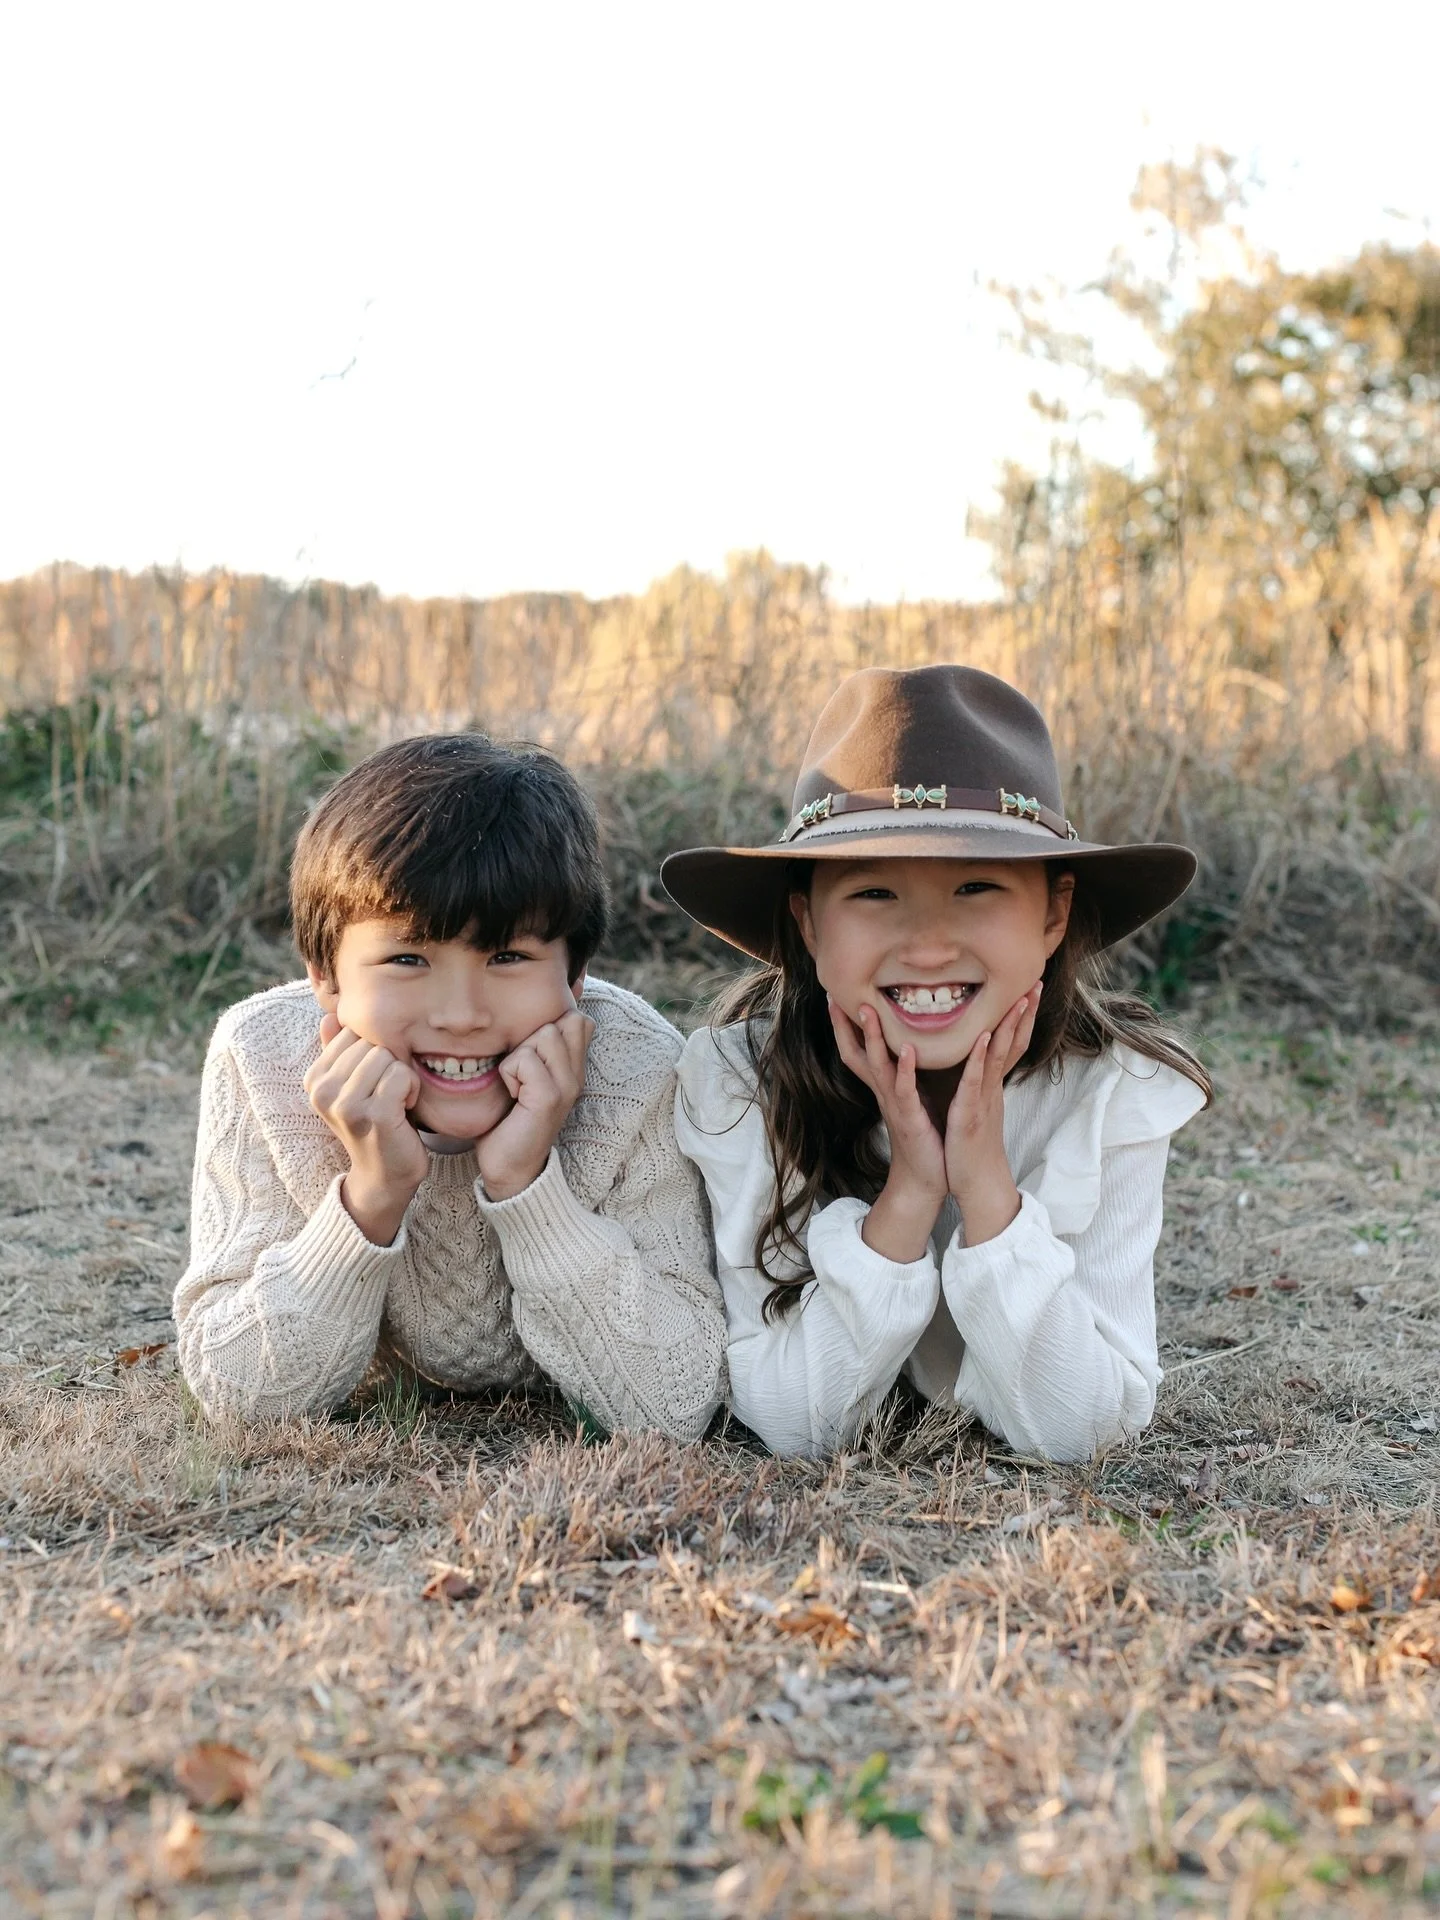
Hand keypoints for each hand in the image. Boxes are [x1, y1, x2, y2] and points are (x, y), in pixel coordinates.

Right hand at [304, 1013, 426, 1245]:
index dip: (373, 1053)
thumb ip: (338, 1052)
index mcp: (315, 1078)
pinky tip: (403, 1110)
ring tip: (393, 1102)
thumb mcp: (351, 1086)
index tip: (372, 1083)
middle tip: (386, 1095)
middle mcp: (323, 1090)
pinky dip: (411, 1090)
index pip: (353, 1032)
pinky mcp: (373, 1115)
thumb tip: (329, 1016)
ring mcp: (346, 1104)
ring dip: (401, 1077)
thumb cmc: (373, 1124)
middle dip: (389, 1064)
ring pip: (388, 1056)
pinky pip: (401, 1075)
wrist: (382, 1176)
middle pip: (373, 1042)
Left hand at [474, 1002, 594, 1200]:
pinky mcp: (549, 1097)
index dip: (552, 1023)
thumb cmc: (510, 1119)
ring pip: (545, 1035)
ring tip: (517, 1084)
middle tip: (522, 1073)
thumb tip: (544, 1016)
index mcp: (574, 1068)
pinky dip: (509, 1073)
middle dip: (531, 1038)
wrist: (509, 1167)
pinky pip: (525, 1059)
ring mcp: (567, 1085)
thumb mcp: (528, 1076)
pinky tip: (513, 1096)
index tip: (531, 1053)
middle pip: (562, 1020)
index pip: (579, 1020)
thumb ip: (537, 1048)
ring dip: (520, 1055)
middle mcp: (577, 1075)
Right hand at [830, 997, 946, 1261]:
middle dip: (845, 1025)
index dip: (846, 1025)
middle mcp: (883, 1091)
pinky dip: (904, 1068)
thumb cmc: (924, 1135)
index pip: (858, 1049)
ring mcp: (893, 1104)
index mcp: (884, 1085)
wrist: (926, 1178)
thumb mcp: (911, 1098)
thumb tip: (907, 1046)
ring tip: (868, 1009)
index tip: (836, 996)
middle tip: (834, 995)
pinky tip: (906, 1048)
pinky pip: (904, 1089)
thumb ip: (906, 1074)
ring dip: (871, 1038)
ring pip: (876, 1065)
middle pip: (855, 1053)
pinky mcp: (910, 1117)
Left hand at [943, 981, 1041, 1245]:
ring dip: (1009, 1027)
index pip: (1009, 1043)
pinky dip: (978, 1059)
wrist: (978, 1187)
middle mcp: (991, 1089)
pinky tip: (984, 1037)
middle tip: (1037, 981)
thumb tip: (980, 1067)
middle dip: (1024, 1012)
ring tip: (1019, 999)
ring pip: (998, 1057)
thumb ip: (979, 1086)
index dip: (1020, 1016)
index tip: (1028, 988)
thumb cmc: (973, 1150)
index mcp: (990, 1086)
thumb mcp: (977, 1110)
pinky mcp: (971, 1116)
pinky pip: (975, 1083)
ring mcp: (984, 1101)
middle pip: (1012, 1043)